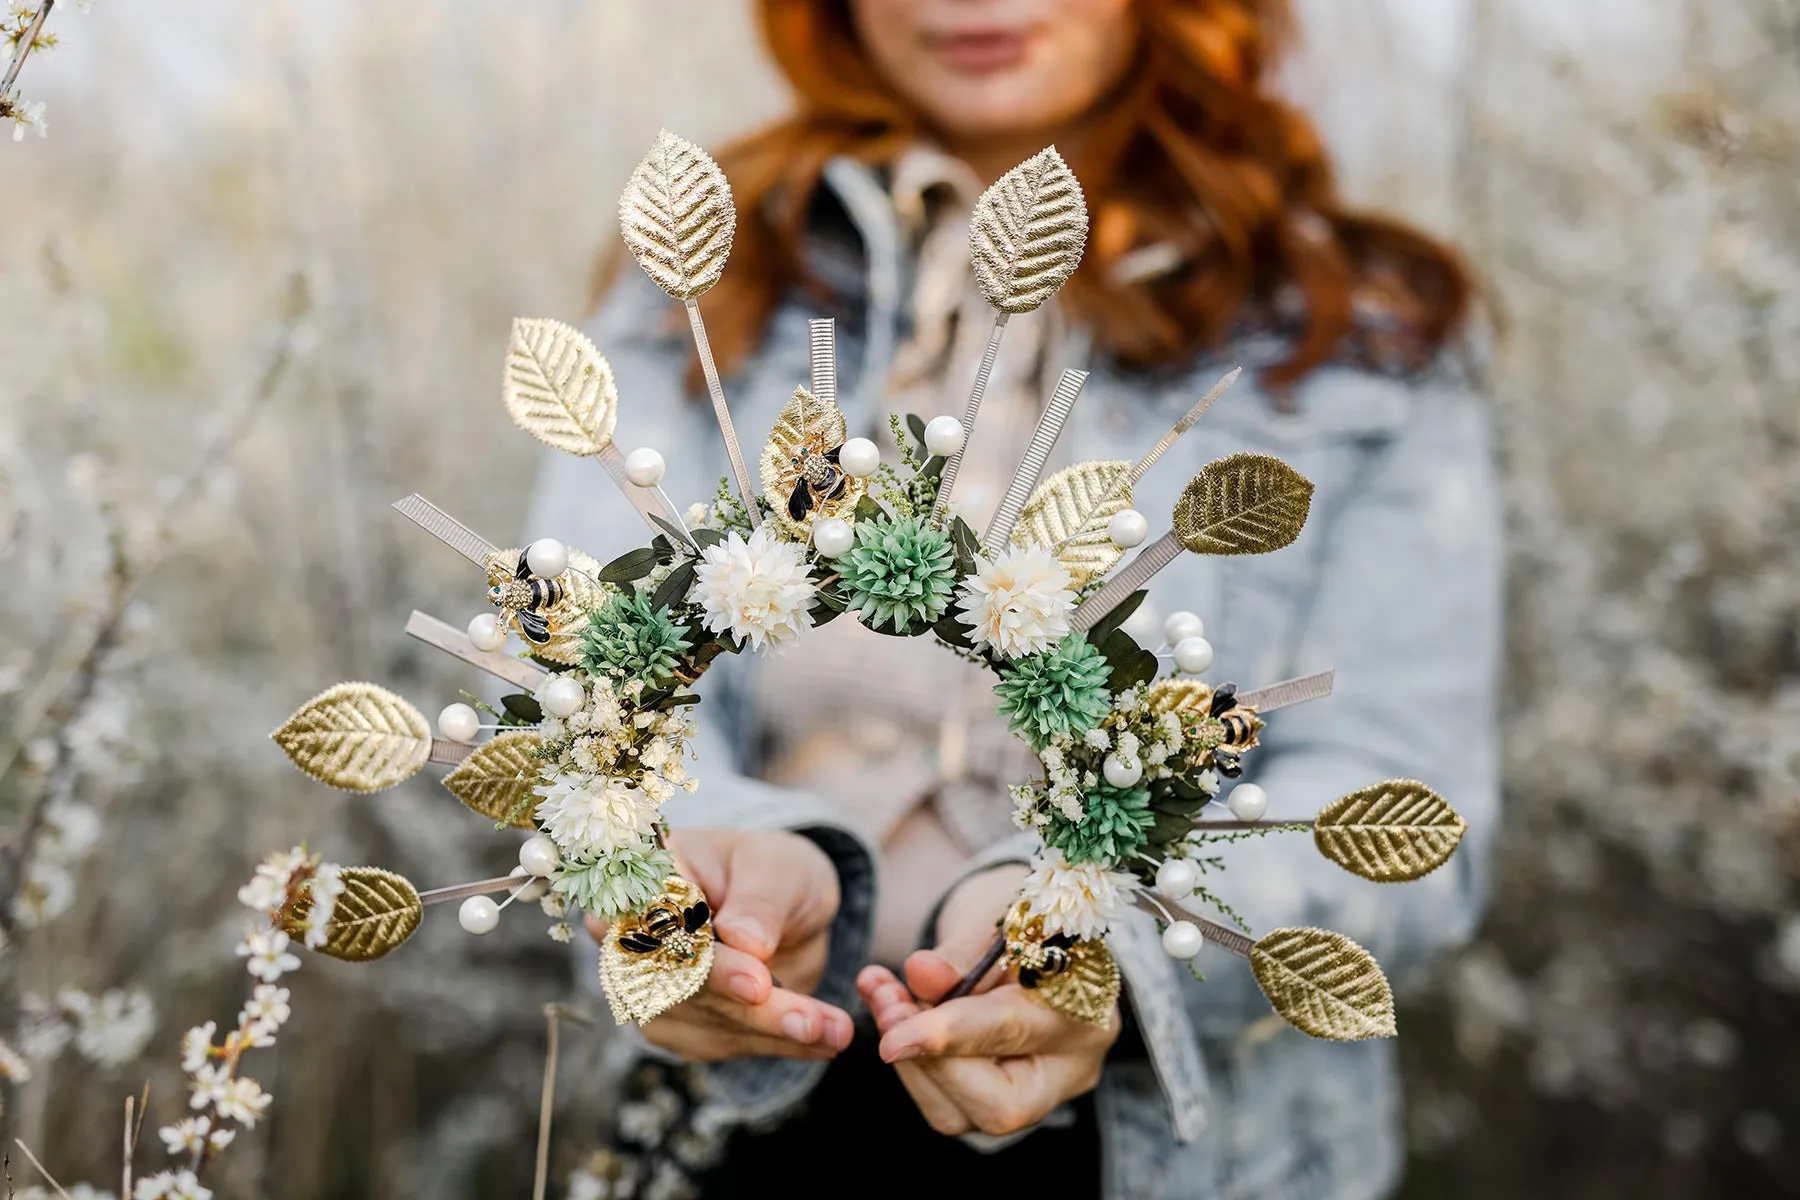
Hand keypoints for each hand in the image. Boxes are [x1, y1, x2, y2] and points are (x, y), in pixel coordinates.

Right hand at [585, 828, 853, 1060]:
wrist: (781, 905)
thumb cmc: (769, 869)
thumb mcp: (777, 866)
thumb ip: (760, 900)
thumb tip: (746, 942)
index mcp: (646, 878)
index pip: (655, 923)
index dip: (700, 957)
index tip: (756, 983)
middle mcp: (633, 938)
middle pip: (680, 984)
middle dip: (748, 1007)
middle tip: (807, 1020)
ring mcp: (651, 989)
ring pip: (708, 1021)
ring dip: (772, 1031)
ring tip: (834, 1030)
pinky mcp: (681, 1026)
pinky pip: (729, 1042)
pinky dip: (781, 1043)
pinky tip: (826, 1039)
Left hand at [855, 864, 1120, 1136]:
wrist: (1038, 932)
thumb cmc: (1023, 917)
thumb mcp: (996, 915)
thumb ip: (961, 951)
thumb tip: (921, 973)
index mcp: (1085, 1009)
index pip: (1012, 1033)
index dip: (947, 1037)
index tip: (892, 1039)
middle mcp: (1071, 1066)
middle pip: (998, 1105)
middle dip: (929, 1062)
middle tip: (888, 1006)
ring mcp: (1039, 1093)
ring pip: (961, 1115)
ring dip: (910, 1061)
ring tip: (887, 997)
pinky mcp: (1002, 1101)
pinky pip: (948, 1105)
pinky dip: (912, 1064)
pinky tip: (896, 1013)